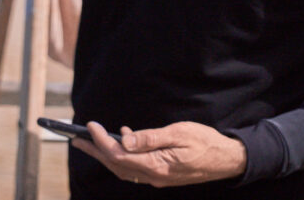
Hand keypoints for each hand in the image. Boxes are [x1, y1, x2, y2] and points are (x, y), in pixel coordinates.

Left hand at [70, 121, 246, 187]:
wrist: (228, 159)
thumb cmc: (205, 142)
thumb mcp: (178, 133)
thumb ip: (150, 138)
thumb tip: (123, 140)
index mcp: (157, 166)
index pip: (118, 156)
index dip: (101, 141)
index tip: (89, 126)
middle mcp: (154, 176)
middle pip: (115, 165)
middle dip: (94, 151)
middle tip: (75, 139)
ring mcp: (157, 178)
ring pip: (123, 168)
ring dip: (104, 154)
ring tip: (89, 140)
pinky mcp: (161, 174)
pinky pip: (134, 168)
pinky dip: (122, 156)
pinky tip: (122, 138)